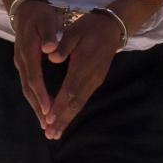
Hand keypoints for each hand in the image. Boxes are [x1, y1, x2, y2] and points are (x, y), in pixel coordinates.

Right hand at [11, 0, 63, 129]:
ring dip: (35, 105)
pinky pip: (27, 83)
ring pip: (26, 88)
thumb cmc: (39, 14)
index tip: (48, 109)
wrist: (24, 7)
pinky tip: (41, 105)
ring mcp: (20, 62)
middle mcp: (21, 60)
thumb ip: (49, 35)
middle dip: (37, 107)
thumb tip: (50, 49)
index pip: (34, 78)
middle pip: (28, 88)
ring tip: (44, 121)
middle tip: (46, 125)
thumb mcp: (46, 20)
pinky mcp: (23, 63)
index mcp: (28, 52)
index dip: (41, 94)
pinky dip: (34, 96)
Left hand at [43, 12, 121, 139]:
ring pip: (80, 103)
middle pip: (75, 102)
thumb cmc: (90, 27)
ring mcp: (95, 80)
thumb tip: (52, 58)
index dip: (59, 105)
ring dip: (67, 119)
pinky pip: (84, 99)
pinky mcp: (97, 80)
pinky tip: (66, 118)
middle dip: (62, 120)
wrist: (113, 28)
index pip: (69, 89)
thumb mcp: (74, 31)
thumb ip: (64, 46)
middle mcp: (90, 77)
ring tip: (56, 133)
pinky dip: (74, 111)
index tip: (49, 119)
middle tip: (50, 135)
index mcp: (82, 64)